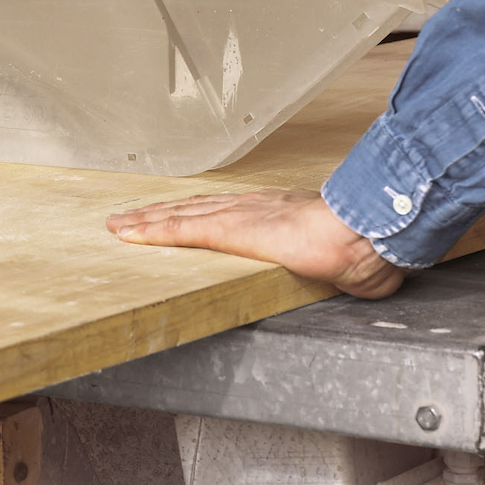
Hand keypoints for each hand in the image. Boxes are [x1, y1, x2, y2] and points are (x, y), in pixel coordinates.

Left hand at [106, 187, 403, 298]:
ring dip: (147, 221)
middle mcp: (252, 206)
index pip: (226, 211)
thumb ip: (339, 264)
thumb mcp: (345, 256)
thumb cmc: (363, 243)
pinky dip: (153, 231)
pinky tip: (130, 233)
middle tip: (130, 218)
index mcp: (277, 211)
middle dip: (162, 213)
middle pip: (195, 207)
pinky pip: (182, 229)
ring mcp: (240, 215)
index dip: (198, 212)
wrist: (364, 232)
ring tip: (119, 225)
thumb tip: (361, 278)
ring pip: (180, 215)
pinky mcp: (231, 230)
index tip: (178, 215)